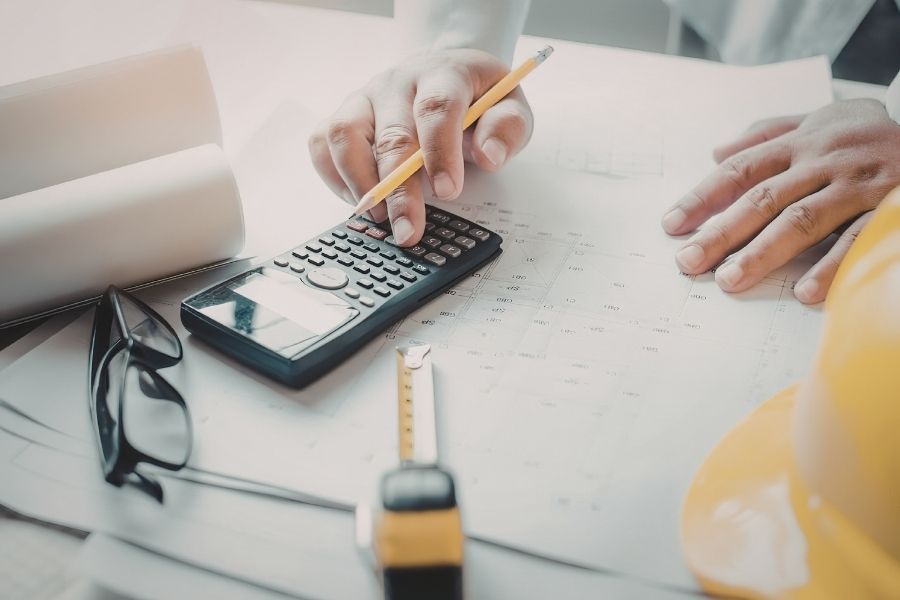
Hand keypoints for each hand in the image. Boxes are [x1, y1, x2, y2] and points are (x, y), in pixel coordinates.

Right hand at [308, 49, 533, 245]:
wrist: (445, 76)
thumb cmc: (475, 100)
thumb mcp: (508, 107)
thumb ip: (507, 129)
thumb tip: (490, 156)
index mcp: (443, 74)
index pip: (436, 108)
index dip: (440, 152)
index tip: (447, 192)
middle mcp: (397, 83)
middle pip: (391, 135)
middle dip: (399, 191)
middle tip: (409, 231)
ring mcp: (365, 98)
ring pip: (344, 136)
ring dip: (360, 184)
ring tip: (381, 218)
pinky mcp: (344, 116)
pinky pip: (322, 144)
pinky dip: (334, 178)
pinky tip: (360, 201)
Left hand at [661, 99, 899, 303]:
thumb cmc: (869, 132)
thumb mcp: (820, 119)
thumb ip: (769, 133)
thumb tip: (717, 151)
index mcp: (801, 142)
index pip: (739, 171)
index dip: (702, 198)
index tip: (671, 225)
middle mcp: (822, 160)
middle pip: (761, 199)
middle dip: (720, 233)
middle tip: (688, 262)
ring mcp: (856, 184)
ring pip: (800, 220)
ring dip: (762, 253)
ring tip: (729, 280)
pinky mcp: (889, 207)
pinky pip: (856, 240)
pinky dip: (830, 266)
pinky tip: (804, 292)